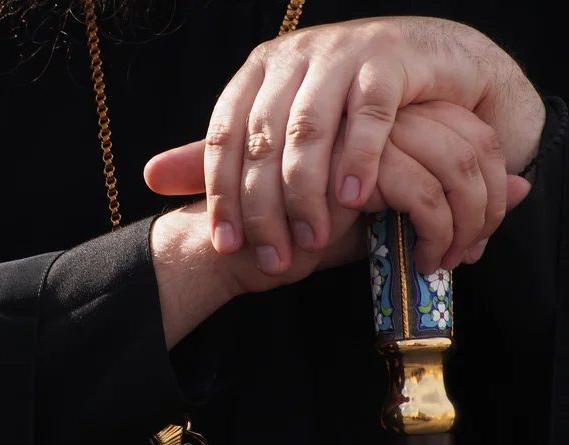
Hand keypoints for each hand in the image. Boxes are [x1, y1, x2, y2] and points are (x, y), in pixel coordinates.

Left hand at [168, 17, 542, 272]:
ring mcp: (340, 54)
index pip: (224, 136)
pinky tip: (355, 200)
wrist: (426, 57)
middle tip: (274, 257)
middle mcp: (292, 58)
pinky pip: (368, 114)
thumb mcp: (283, 124)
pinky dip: (359, 157)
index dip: (220, 194)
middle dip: (264, 206)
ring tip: (312, 238)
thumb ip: (226, 153)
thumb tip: (151, 177)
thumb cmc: (349, 100)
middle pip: (263, 140)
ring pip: (309, 129)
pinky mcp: (387, 60)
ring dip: (307, 191)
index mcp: (258, 73)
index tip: (226, 245)